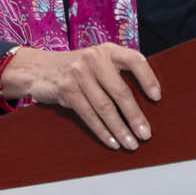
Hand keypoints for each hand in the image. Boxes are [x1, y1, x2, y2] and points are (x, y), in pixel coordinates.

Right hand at [1, 44, 160, 150]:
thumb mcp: (97, 62)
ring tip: (131, 143)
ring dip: (120, 129)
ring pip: (104, 107)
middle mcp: (94, 59)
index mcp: (107, 50)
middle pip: (120, 91)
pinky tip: (112, 141)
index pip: (134, 60)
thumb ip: (116, 73)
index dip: (148, 78)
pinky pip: (88, 115)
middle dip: (135, 116)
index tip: (157, 98)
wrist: (39, 69)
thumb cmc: (76, 69)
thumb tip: (145, 102)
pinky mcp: (67, 89)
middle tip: (145, 134)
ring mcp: (79, 74)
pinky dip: (102, 131)